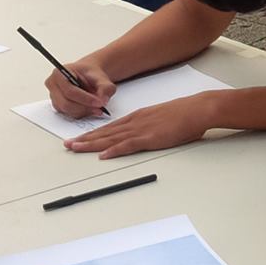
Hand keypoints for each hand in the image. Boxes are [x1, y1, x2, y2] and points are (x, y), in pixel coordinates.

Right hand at [46, 58, 115, 118]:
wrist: (88, 77)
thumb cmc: (90, 75)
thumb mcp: (102, 78)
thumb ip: (105, 87)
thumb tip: (103, 100)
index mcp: (59, 73)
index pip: (69, 90)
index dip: (85, 99)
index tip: (99, 102)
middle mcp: (53, 85)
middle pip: (66, 103)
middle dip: (85, 107)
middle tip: (100, 108)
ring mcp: (54, 97)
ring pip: (68, 111)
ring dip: (84, 111)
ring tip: (97, 108)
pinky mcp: (58, 106)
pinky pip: (69, 114)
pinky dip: (82, 113)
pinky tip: (90, 108)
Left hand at [64, 93, 212, 157]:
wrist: (197, 109)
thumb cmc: (184, 114)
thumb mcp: (162, 118)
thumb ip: (151, 126)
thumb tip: (147, 134)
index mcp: (137, 117)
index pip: (109, 127)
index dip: (92, 133)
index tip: (79, 138)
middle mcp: (134, 122)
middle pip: (104, 132)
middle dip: (84, 139)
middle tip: (68, 144)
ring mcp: (141, 130)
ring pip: (110, 138)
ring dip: (91, 144)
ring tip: (75, 148)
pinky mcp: (150, 138)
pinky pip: (128, 145)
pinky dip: (114, 150)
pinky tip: (102, 155)